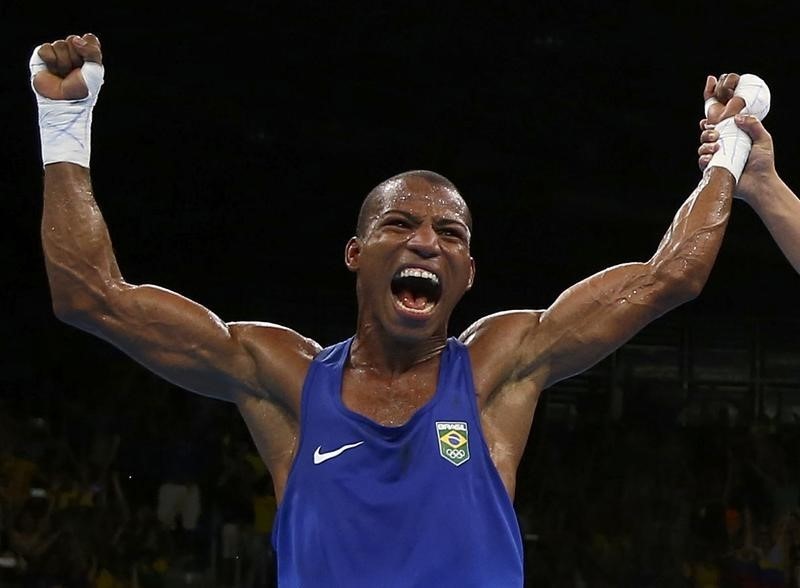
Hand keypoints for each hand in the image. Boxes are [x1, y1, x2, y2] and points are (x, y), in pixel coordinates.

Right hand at [31, 33, 101, 99]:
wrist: (65, 101)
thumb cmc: (83, 89)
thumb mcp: (96, 70)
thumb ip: (92, 51)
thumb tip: (75, 39)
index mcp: (87, 55)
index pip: (89, 38)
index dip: (88, 49)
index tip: (88, 63)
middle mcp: (72, 53)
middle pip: (73, 39)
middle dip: (75, 57)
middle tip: (75, 72)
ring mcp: (57, 54)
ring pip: (59, 44)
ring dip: (63, 62)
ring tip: (63, 74)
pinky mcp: (42, 57)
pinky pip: (45, 48)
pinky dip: (50, 60)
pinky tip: (52, 70)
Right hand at [697, 74, 776, 200]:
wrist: (759, 183)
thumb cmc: (763, 163)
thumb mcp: (763, 139)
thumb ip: (753, 124)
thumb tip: (736, 117)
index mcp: (733, 139)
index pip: (718, 128)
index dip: (711, 124)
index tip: (712, 122)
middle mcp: (723, 149)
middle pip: (706, 136)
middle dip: (707, 133)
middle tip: (715, 135)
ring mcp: (717, 160)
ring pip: (702, 148)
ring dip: (705, 145)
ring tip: (715, 147)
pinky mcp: (713, 171)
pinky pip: (702, 163)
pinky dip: (703, 158)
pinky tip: (710, 157)